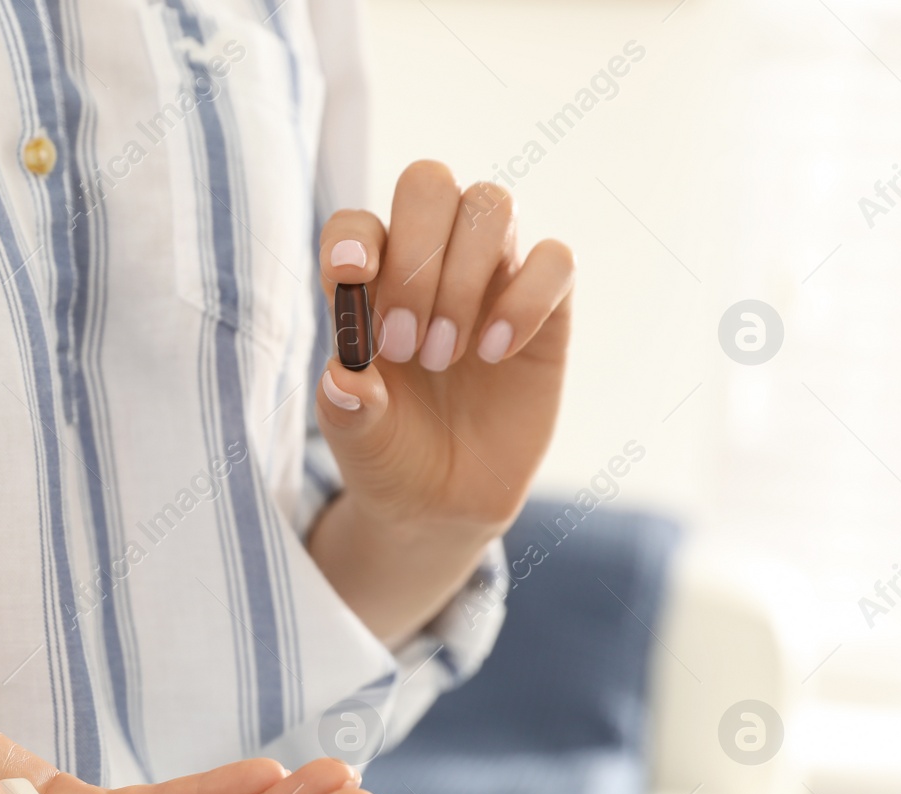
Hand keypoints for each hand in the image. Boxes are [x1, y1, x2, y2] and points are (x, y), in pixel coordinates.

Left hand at [315, 162, 573, 535]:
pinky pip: (555, 259)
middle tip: (404, 341)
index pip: (356, 223)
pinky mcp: (546, 306)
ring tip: (444, 355)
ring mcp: (490, 276)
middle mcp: (428, 262)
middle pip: (428, 184)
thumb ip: (346, 409)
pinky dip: (526, 298)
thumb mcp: (357, 441)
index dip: (354, 235)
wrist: (446, 502)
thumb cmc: (390, 454)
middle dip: (416, 253)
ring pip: (492, 204)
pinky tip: (495, 354)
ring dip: (462, 278)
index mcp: (368, 282)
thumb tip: (345, 380)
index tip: (352, 276)